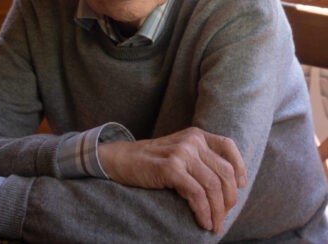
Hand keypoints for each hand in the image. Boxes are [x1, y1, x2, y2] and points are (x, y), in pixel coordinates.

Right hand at [98, 127, 246, 233]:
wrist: (121, 159)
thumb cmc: (152, 161)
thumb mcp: (179, 151)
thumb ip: (200, 159)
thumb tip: (229, 186)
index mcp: (196, 135)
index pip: (228, 147)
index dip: (239, 168)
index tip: (240, 188)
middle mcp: (191, 141)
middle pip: (225, 172)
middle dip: (229, 199)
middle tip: (222, 216)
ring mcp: (181, 153)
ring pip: (213, 186)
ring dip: (217, 211)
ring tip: (213, 225)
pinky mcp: (170, 168)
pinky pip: (197, 194)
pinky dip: (203, 211)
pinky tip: (202, 221)